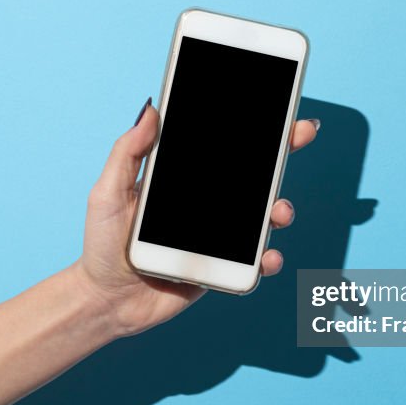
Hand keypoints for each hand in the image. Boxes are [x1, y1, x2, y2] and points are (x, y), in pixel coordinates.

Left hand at [70, 98, 319, 337]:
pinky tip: (266, 256)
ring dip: (280, 208)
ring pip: (263, 216)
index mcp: (184, 179)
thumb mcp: (109, 192)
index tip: (275, 105)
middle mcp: (207, 203)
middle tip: (302, 132)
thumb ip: (128, 153)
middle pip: (254, 173)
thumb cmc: (102, 244)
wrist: (105, 299)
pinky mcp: (222, 267)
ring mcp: (218, 235)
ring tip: (278, 212)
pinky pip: (254, 261)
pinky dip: (268, 258)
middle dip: (283, 150)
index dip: (251, 127)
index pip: (223, 148)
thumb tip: (152, 109)